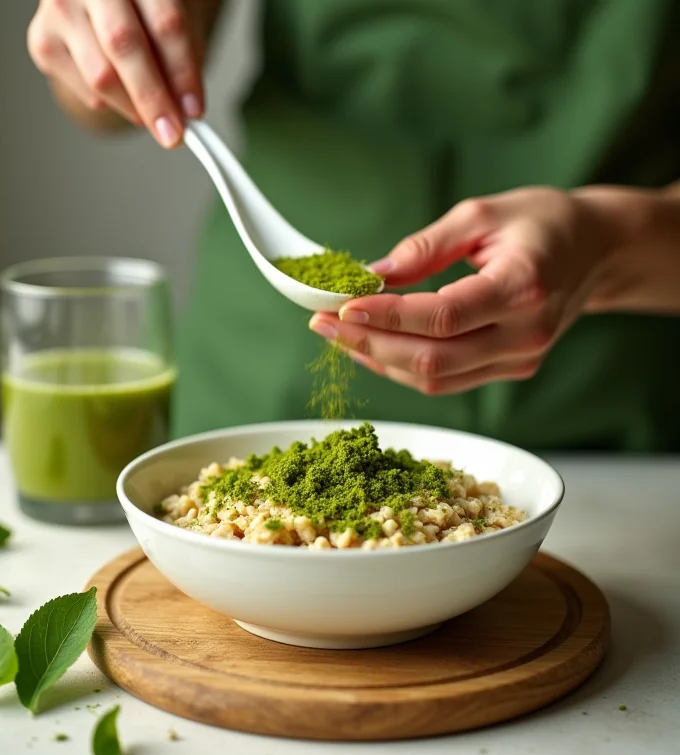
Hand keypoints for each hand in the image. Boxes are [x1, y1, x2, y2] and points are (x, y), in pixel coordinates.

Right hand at [28, 0, 206, 146]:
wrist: (105, 1)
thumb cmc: (146, 10)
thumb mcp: (177, 18)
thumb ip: (184, 57)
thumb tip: (186, 109)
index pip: (164, 23)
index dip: (182, 72)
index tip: (194, 110)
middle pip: (123, 45)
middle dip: (152, 97)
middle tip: (172, 133)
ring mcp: (59, 8)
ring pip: (100, 75)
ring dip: (133, 107)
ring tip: (152, 114)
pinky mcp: (42, 41)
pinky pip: (84, 90)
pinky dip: (111, 103)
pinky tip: (121, 89)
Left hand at [309, 186, 625, 395]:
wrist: (594, 249)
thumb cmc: (540, 222)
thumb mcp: (480, 214)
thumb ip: (424, 248)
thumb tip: (369, 278)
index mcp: (523, 287)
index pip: (442, 316)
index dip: (386, 317)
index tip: (339, 307)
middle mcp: (525, 334)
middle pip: (432, 360)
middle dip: (369, 345)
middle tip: (322, 325)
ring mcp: (520, 359)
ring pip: (435, 379)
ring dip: (379, 360)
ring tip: (338, 335)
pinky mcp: (512, 369)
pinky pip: (447, 380)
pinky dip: (403, 367)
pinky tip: (373, 347)